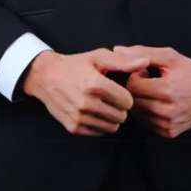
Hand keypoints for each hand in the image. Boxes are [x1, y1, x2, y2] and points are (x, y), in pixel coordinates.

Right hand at [19, 48, 149, 136]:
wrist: (46, 76)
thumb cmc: (74, 65)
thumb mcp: (98, 57)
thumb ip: (123, 61)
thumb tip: (144, 62)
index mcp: (96, 84)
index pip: (127, 102)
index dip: (126, 96)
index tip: (118, 91)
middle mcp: (87, 103)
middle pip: (121, 116)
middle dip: (120, 108)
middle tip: (110, 99)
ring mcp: (79, 117)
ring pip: (111, 127)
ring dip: (111, 118)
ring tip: (102, 106)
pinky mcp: (74, 127)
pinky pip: (98, 133)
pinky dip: (99, 125)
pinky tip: (93, 113)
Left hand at [112, 45, 190, 138]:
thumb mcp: (169, 57)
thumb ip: (142, 53)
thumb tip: (117, 50)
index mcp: (166, 90)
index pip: (132, 86)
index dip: (135, 77)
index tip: (145, 72)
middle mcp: (167, 111)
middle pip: (133, 101)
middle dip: (137, 90)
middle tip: (150, 81)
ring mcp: (168, 124)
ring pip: (138, 114)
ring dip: (141, 102)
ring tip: (155, 92)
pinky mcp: (169, 132)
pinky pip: (147, 123)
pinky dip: (148, 113)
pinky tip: (159, 103)